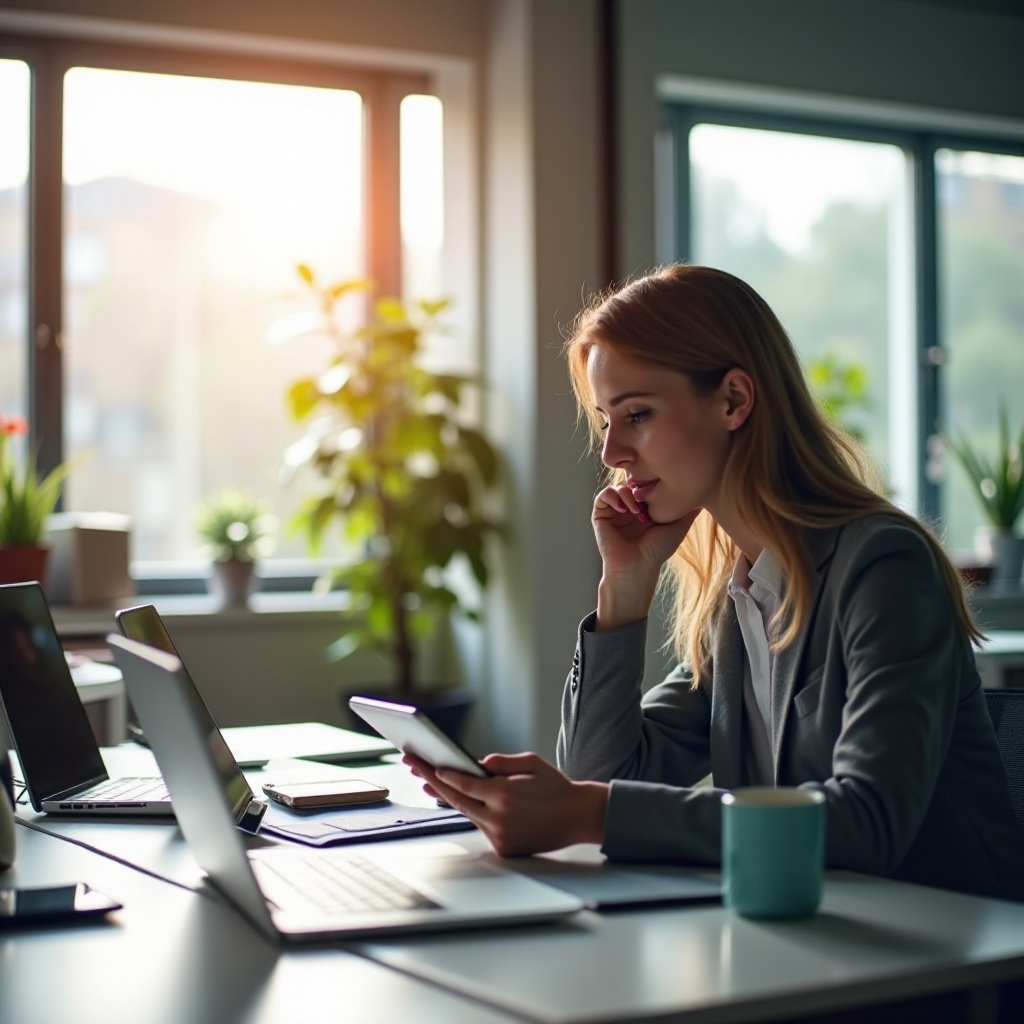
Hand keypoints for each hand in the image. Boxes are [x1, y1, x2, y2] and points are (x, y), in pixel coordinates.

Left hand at [403, 752, 607, 857]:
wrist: (577, 817)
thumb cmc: (556, 788)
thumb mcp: (532, 763)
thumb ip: (501, 762)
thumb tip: (477, 764)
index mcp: (505, 794)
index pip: (465, 783)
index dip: (443, 774)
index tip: (428, 766)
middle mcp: (499, 818)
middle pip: (456, 799)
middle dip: (432, 781)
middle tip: (414, 767)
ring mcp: (499, 835)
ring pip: (466, 813)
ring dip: (447, 797)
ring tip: (427, 783)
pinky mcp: (503, 848)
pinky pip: (480, 825)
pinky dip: (472, 811)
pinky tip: (459, 797)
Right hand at [592, 484, 697, 627]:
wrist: (637, 567)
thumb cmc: (658, 551)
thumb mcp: (679, 526)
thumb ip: (689, 510)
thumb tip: (705, 495)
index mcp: (646, 508)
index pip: (646, 485)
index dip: (652, 483)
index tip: (660, 490)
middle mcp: (629, 508)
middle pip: (631, 482)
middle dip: (639, 486)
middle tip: (647, 498)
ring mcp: (615, 511)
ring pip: (618, 487)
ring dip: (627, 494)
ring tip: (637, 510)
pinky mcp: (600, 515)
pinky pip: (603, 496)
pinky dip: (612, 496)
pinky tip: (624, 509)